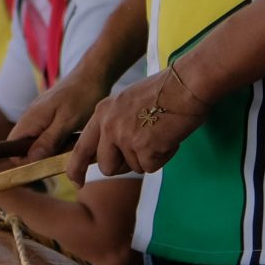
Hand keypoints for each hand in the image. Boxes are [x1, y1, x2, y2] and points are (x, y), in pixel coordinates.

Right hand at [11, 70, 109, 161]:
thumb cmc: (82, 95)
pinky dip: (57, 140)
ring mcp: (39, 115)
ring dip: (51, 148)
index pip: (12, 146)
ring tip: (71, 144)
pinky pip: (46, 133)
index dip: (23, 159)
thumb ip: (49, 140)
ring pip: (36, 141)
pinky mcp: (49, 115)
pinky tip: (72, 137)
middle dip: (40, 156)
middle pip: (23, 146)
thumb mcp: (68, 121)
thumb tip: (31, 158)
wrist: (94, 74)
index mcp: (31, 119)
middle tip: (63, 153)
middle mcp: (31, 117)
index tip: (45, 163)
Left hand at [69, 62, 210, 181]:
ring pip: (133, 167)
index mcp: (102, 112)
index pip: (81, 146)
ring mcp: (124, 136)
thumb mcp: (127, 102)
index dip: (76, 167)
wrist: (187, 84)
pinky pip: (151, 167)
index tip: (76, 181)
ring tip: (161, 134)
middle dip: (124, 166)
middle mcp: (108, 125)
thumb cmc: (166, 91)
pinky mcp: (143, 147)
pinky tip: (169, 138)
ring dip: (149, 158)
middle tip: (143, 151)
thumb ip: (115, 124)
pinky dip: (162, 157)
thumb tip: (112, 153)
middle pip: (106, 166)